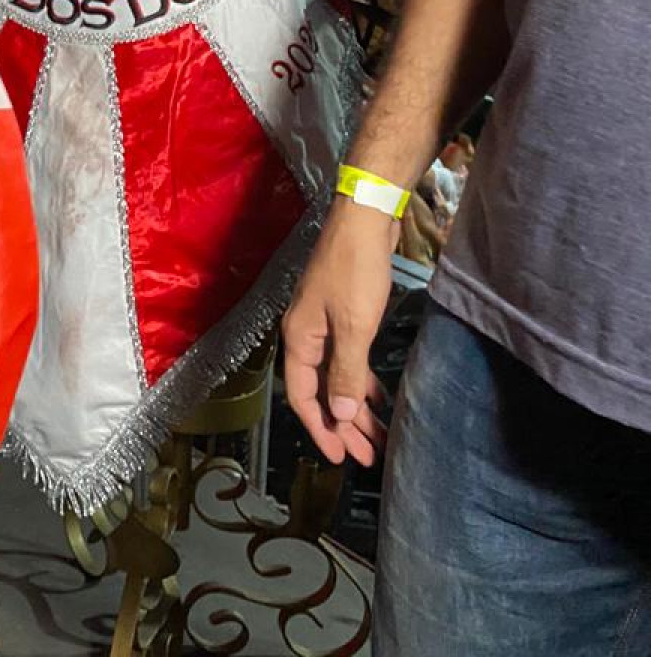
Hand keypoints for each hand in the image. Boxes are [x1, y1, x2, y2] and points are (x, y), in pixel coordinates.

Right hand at [281, 200, 395, 466]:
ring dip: (356, 408)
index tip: (341, 458)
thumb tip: (342, 415)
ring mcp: (324, 325)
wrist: (365, 221)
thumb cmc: (354, 269)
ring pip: (337, 378)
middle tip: (367, 457)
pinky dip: (362, 382)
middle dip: (343, 426)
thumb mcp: (353, 325)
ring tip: (379, 437)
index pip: (303, 397)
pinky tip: (379, 398)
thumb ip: (346, 372)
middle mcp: (306, 336)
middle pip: (321, 392)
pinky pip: (349, 362)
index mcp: (300, 339)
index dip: (322, 430)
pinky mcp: (343, 316)